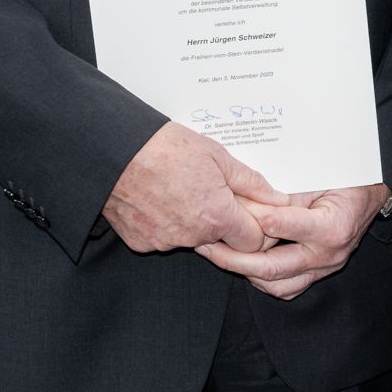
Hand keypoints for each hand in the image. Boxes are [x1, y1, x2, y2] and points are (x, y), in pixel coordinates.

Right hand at [104, 122, 287, 254]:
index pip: (253, 242)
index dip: (255, 228)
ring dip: (194, 224)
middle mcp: (193, 236)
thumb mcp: (218, 156)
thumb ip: (251, 183)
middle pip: (223, 242)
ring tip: (182, 192)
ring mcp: (164, 242)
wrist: (114, 152)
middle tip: (213, 196)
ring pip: (192, 241)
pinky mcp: (141, 243)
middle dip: (225, 225)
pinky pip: (164, 239)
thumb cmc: (166, 148)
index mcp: (217, 216)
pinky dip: (166, 226)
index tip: (249, 214)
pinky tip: (159, 200)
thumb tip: (278, 198)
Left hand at [196, 183, 387, 299]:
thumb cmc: (348, 180)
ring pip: (276, 285)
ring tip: (220, 256)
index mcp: (331, 228)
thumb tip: (249, 200)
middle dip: (232, 257)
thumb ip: (287, 193)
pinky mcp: (319, 274)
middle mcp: (328, 255)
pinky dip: (263, 280)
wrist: (373, 195)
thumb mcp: (319, 177)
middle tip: (206, 245)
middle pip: (270, 266)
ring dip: (245, 272)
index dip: (248, 219)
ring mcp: (325, 268)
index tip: (223, 211)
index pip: (279, 227)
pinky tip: (246, 263)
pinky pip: (286, 288)